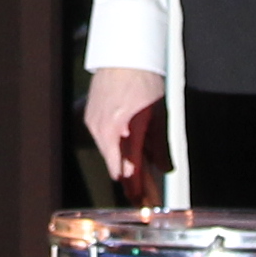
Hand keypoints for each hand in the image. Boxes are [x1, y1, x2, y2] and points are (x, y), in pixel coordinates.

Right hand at [80, 66, 167, 199]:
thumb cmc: (142, 78)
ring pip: (110, 153)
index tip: (145, 202)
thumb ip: (160, 145)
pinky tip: (128, 149)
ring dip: (124, 163)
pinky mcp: (90, 117)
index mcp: (121, 131)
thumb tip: (165, 168)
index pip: (128, 171)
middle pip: (117, 166)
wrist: (122, 55)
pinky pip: (104, 140)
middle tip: (146, 195)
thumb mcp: (158, 114)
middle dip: (132, 181)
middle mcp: (103, 131)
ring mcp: (94, 124)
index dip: (137, 190)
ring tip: (141, 175)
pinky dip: (116, 147)